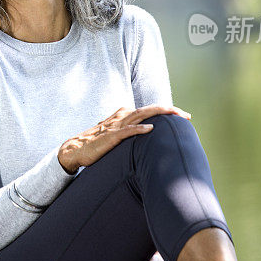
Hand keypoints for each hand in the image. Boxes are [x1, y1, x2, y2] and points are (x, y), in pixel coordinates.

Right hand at [58, 105, 190, 173]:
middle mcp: (120, 117)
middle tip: (185, 115)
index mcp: (122, 116)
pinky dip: (139, 129)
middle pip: (148, 110)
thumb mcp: (115, 136)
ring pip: (140, 115)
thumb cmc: (95, 145)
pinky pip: (126, 131)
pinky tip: (151, 129)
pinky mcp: (109, 137)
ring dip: (158, 114)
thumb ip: (127, 132)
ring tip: (174, 115)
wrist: (74, 150)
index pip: (147, 111)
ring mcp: (115, 126)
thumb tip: (144, 134)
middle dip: (168, 110)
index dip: (165, 111)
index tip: (181, 116)